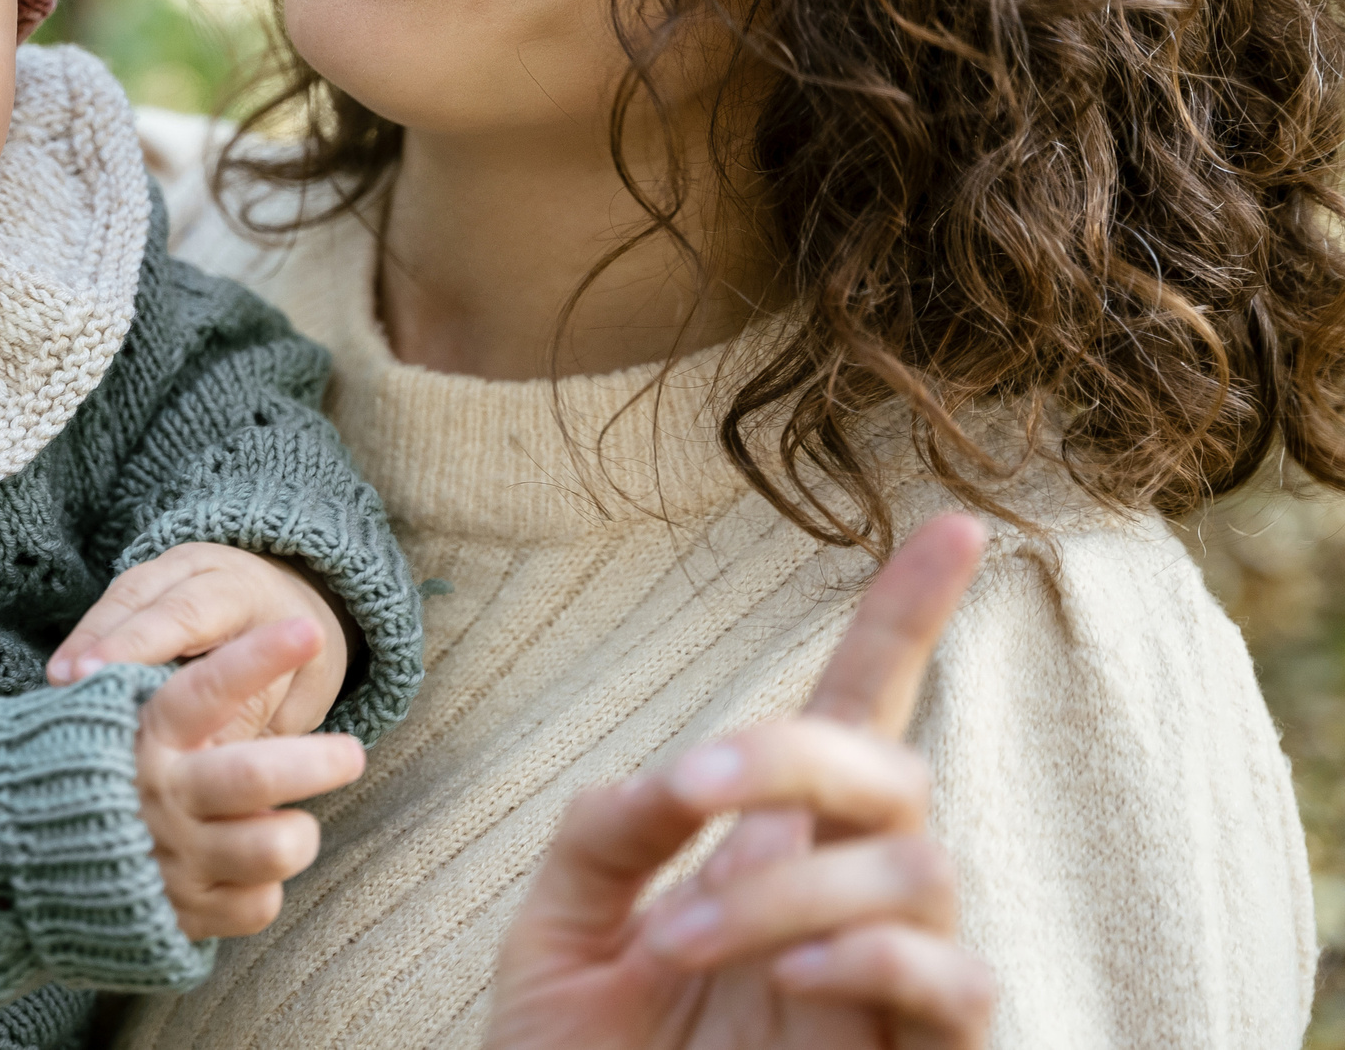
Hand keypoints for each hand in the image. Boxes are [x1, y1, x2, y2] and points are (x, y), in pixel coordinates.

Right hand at [49, 543, 356, 739]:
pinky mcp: (144, 586)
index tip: (105, 675)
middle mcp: (203, 569)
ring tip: (56, 683)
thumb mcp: (290, 695)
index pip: (190, 612)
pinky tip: (62, 678)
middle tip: (67, 681)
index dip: (142, 642)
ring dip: (84, 640)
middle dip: (102, 638)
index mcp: (246, 591)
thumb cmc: (297, 671)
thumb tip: (201, 763)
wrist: (299, 613)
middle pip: (141, 595)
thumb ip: (246, 720)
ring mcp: (169, 570)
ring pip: (117, 598)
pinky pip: (109, 609)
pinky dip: (85, 642)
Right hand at [136, 618, 367, 939]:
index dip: (257, 660)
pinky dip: (266, 885)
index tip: (309, 630)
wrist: (30, 854)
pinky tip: (248, 868)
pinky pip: (258, 905)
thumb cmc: (106, 762)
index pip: (204, 691)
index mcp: (145, 734)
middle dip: (316, 763)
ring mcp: (171, 857)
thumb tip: (255, 656)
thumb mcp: (122, 715)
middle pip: (252, 779)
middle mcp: (158, 795)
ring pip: (272, 848)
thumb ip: (175, 693)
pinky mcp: (183, 913)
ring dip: (298, 833)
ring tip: (295, 822)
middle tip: (353, 752)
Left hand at [487, 513, 997, 1049]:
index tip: (951, 521)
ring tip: (682, 942)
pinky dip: (875, 958)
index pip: (850, 714)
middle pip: (888, 767)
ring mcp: (883, 985)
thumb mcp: (553, 935)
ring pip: (916, 868)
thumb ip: (606, 836)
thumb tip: (677, 775)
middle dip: (795, 752)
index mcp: (763, 848)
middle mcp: (840, 899)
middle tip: (688, 798)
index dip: (901, 619)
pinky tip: (794, 975)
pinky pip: (953, 983)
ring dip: (790, 883)